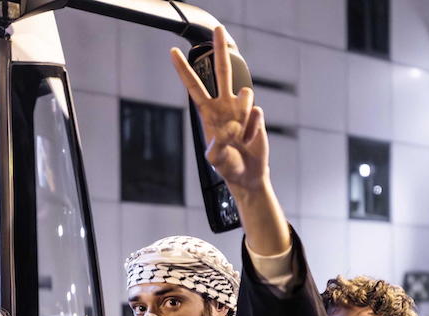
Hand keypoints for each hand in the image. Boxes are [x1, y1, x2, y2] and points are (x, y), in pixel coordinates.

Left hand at [170, 27, 268, 195]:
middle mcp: (224, 105)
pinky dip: (253, 129)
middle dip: (219, 49)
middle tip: (217, 28)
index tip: (172, 51)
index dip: (183, 69)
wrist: (247, 175)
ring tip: (241, 136)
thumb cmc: (227, 166)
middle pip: (222, 71)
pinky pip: (257, 113)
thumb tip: (230, 128)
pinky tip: (250, 139)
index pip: (193, 86)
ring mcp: (241, 109)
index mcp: (208, 112)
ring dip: (244, 113)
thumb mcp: (215, 159)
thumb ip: (218, 145)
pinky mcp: (256, 116)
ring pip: (245, 93)